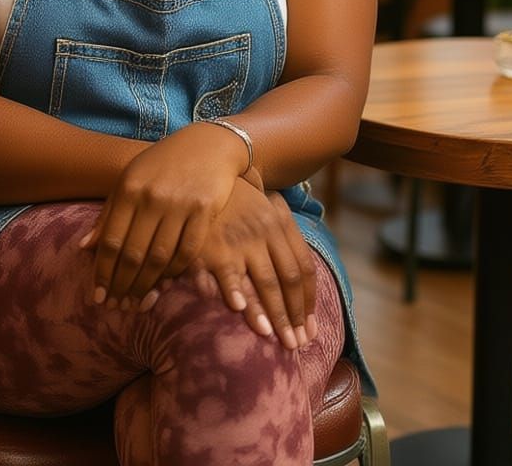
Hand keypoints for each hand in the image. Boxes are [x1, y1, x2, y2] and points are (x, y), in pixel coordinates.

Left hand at [79, 121, 248, 306]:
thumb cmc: (163, 164)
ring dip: (145, 285)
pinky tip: (164, 283)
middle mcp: (152, 197)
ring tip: (137, 302)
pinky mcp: (205, 211)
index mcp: (129, 188)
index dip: (102, 272)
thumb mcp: (131, 179)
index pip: (110, 240)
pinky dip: (174, 272)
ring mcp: (180, 204)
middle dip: (122, 286)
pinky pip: (187, 252)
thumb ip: (108, 213)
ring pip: (159, 258)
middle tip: (116, 307)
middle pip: (133, 254)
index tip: (97, 295)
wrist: (208, 144)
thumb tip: (84, 248)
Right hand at [189, 181, 317, 349]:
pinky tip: (241, 311)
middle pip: (287, 280)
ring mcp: (241, 238)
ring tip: (276, 338)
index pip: (302, 267)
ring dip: (272, 314)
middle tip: (297, 344)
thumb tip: (299, 273)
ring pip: (264, 282)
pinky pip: (229, 275)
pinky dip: (236, 294)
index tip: (309, 326)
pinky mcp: (214, 244)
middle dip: (292, 315)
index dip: (307, 300)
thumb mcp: (263, 205)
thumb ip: (281, 233)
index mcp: (279, 222)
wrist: (201, 167)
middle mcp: (265, 231)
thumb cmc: (234, 194)